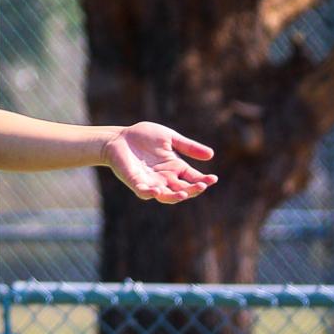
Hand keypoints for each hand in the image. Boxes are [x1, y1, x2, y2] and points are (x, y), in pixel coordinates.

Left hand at [102, 121, 217, 202]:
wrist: (120, 136)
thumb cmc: (144, 136)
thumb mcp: (170, 138)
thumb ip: (188, 147)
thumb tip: (211, 155)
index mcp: (175, 168)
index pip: (193, 178)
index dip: (204, 180)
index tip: (213, 179)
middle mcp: (165, 178)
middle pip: (183, 189)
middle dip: (193, 190)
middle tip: (202, 186)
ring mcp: (151, 181)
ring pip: (165, 196)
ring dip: (174, 196)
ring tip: (183, 193)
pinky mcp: (135, 181)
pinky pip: (143, 192)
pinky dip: (150, 193)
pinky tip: (157, 191)